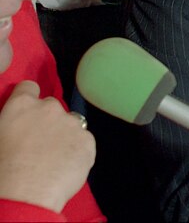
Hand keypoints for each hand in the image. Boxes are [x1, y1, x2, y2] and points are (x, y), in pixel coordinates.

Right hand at [0, 81, 95, 212]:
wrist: (26, 193)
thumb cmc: (2, 169)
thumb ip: (12, 122)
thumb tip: (17, 126)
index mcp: (21, 105)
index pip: (28, 87)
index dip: (27, 98)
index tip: (27, 112)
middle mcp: (49, 108)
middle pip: (52, 107)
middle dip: (47, 120)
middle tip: (39, 142)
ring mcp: (72, 123)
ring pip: (71, 124)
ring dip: (65, 134)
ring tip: (54, 157)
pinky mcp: (88, 140)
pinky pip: (84, 141)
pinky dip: (77, 150)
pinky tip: (65, 166)